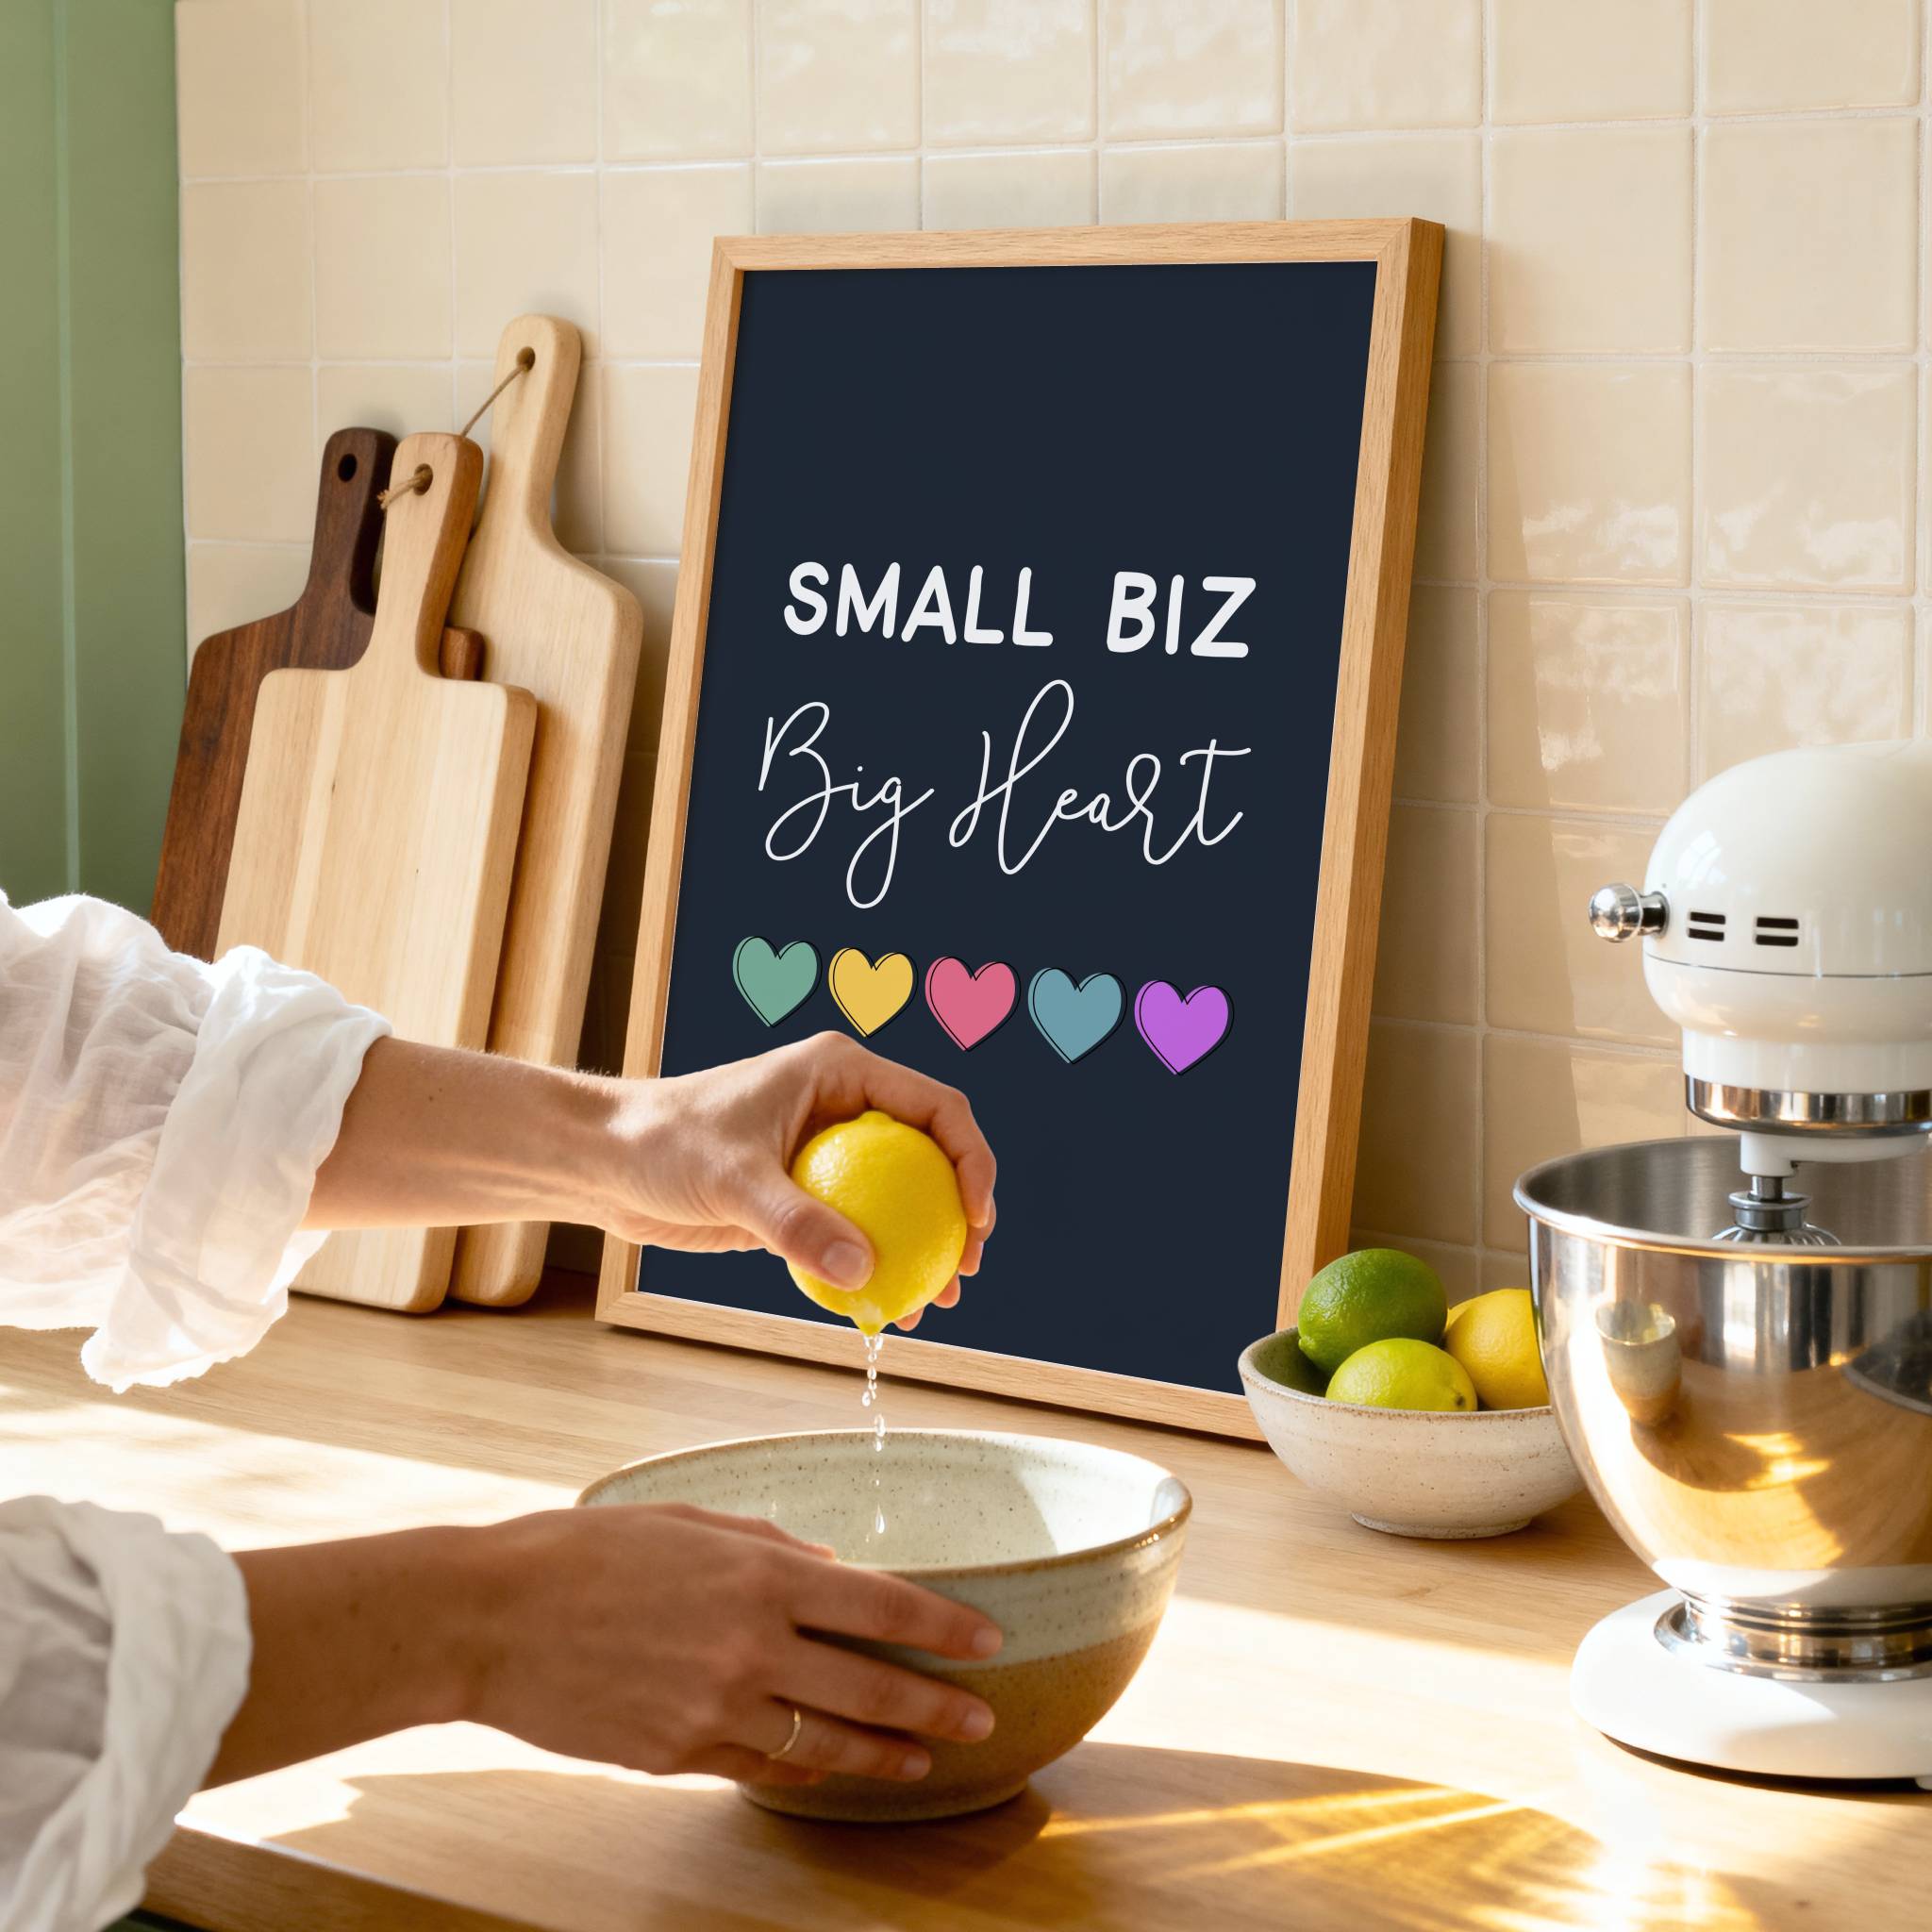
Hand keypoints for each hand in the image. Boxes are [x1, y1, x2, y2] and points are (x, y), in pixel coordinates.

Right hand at [217, 1502, 1003, 1790]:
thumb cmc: (584, 1552)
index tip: (989, 1640)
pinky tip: (830, 1769)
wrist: (488, 1620)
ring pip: (825, 1743)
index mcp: (759, 1577)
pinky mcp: (677, 1754)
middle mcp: (750, 1648)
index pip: (882, 1608)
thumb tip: (825, 1567)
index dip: (944, 1628)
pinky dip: (804, 1770)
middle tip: (981, 1718)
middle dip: (936, 1706)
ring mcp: (714, 1710)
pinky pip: (761, 1768)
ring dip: (881, 1752)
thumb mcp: (685, 1521)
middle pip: (870, 1687)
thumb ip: (765, 1544)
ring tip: (921, 1759)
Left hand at [601, 1032, 996, 1331]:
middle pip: (931, 1158)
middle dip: (959, 1215)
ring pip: (899, 1201)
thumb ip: (795, 1223)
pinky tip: (882, 1309)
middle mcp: (843, 1107)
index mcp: (841, 1072)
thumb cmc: (660, 1143)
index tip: (975, 1219)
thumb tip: (863, 1272)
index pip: (938, 1108)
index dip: (971, 1161)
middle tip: (962, 1273)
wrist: (601, 1162)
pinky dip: (874, 1266)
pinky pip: (856, 1231)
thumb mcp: (731, 1179)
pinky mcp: (801, 1196)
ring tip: (933, 1304)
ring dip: (921, 1249)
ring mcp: (825, 1153)